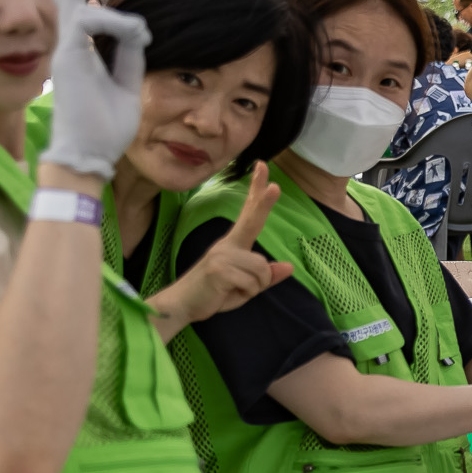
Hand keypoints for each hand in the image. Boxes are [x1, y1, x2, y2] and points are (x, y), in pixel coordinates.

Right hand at [41, 0, 149, 179]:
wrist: (88, 155)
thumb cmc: (105, 128)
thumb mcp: (127, 86)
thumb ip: (131, 56)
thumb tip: (140, 31)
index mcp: (84, 58)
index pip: (85, 21)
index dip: (87, 1)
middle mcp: (72, 51)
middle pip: (68, 5)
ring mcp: (66, 52)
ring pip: (78, 8)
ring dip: (114, 12)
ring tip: (140, 33)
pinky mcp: (66, 57)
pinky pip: (84, 21)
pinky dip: (111, 21)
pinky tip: (132, 32)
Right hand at [160, 164, 292, 326]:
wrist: (182, 305)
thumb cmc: (214, 294)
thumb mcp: (245, 287)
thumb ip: (265, 277)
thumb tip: (288, 267)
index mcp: (233, 244)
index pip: (250, 213)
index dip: (258, 191)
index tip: (263, 167)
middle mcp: (227, 245)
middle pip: (252, 220)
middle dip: (265, 202)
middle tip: (276, 186)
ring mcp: (222, 255)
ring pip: (261, 269)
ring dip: (255, 287)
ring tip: (234, 290)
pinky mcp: (219, 270)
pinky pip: (252, 283)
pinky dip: (246, 294)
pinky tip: (227, 294)